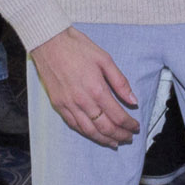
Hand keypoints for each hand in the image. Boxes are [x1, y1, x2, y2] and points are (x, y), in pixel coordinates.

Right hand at [28, 28, 140, 146]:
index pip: (117, 116)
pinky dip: (86, 133)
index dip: (129, 125)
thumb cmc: (77, 47)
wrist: (49, 42)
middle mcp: (83, 101)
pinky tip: (94, 134)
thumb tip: (133, 100)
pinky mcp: (58, 105)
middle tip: (128, 138)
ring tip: (114, 142)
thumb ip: (120, 82)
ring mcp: (69, 105)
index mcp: (97, 89)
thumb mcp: (105, 59)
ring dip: (104, 139)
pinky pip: (74, 125)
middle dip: (120, 135)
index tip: (136, 127)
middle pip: (105, 127)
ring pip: (89, 131)